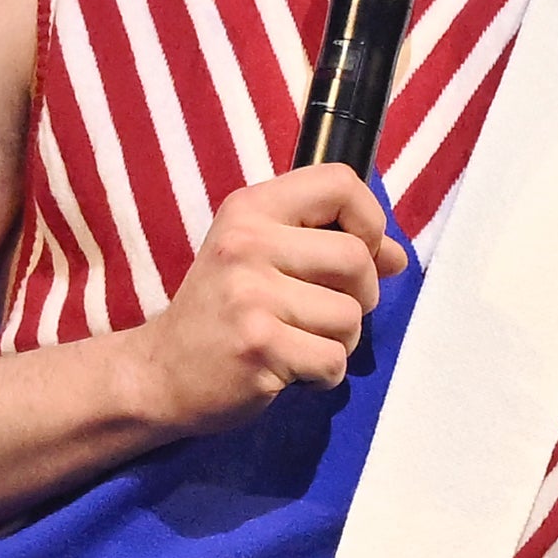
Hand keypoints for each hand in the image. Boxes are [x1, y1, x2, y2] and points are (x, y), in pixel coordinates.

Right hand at [137, 165, 394, 422]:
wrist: (160, 373)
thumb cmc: (222, 311)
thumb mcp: (264, 257)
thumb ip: (329, 245)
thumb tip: (398, 256)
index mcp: (250, 208)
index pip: (341, 182)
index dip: (369, 220)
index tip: (359, 251)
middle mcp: (248, 243)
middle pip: (356, 256)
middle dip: (361, 294)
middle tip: (328, 312)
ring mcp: (250, 296)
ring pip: (350, 316)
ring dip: (340, 341)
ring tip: (301, 342)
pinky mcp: (259, 347)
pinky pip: (333, 361)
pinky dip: (324, 375)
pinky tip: (291, 370)